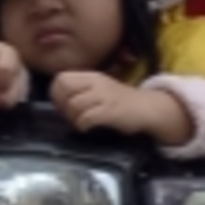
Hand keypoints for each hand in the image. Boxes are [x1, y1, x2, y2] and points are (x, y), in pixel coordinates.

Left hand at [53, 69, 191, 142]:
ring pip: (74, 105)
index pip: (61, 79)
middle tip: (70, 114)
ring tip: (81, 122)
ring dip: (73, 118)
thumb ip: (81, 89)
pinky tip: (88, 127)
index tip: (64, 104)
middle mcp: (96, 83)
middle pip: (64, 89)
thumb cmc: (121, 101)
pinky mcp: (110, 112)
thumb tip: (59, 101)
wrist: (147, 108)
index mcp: (91, 76)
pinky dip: (83, 125)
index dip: (56, 93)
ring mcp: (104, 97)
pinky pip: (86, 118)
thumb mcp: (100, 88)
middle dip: (62, 105)